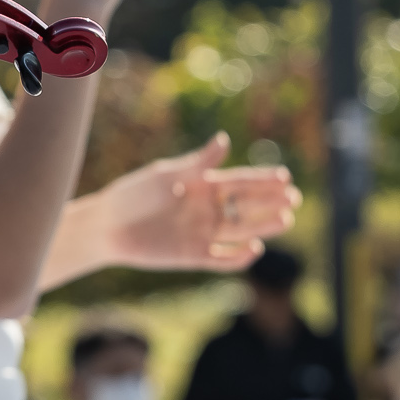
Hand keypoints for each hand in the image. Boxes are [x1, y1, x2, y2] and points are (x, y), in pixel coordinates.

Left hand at [76, 132, 298, 273]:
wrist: (106, 226)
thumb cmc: (133, 194)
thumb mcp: (166, 175)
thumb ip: (197, 163)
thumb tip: (224, 140)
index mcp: (201, 186)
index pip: (239, 182)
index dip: (262, 180)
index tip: (285, 176)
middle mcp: (207, 210)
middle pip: (246, 206)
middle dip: (270, 202)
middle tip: (293, 199)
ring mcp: (202, 233)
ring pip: (240, 230)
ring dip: (262, 226)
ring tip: (284, 219)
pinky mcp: (193, 256)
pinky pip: (223, 258)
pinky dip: (239, 256)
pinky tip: (254, 248)